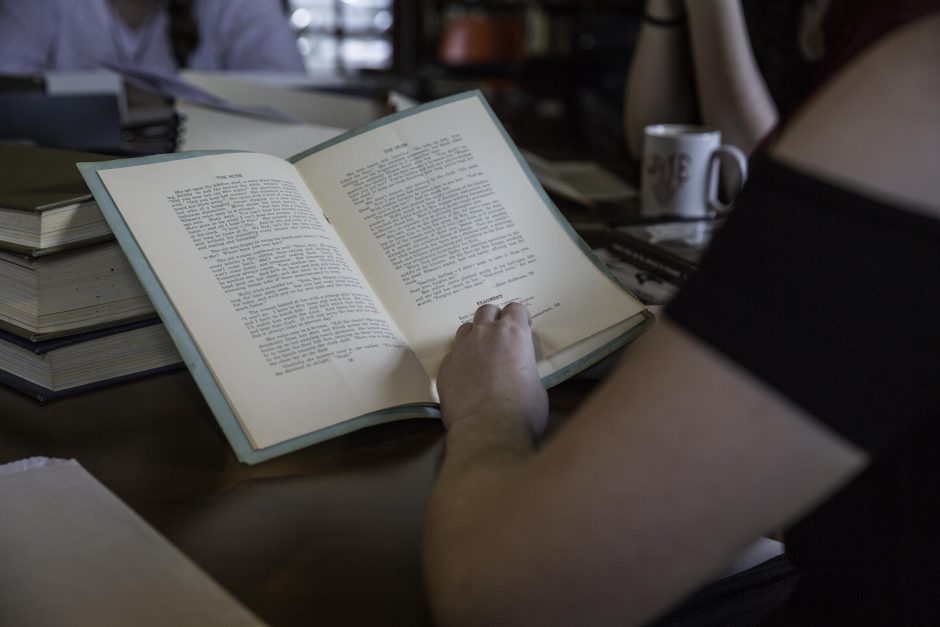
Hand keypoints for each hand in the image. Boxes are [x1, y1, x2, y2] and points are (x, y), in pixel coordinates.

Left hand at [437, 303, 548, 438]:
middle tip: (501, 338)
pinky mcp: (445, 368)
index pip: (515, 308)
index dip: (520, 318)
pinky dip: (460, 362)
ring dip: (474, 337)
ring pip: (465, 329)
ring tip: (481, 356)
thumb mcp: (537, 386)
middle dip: (494, 319)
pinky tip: (466, 379)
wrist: (489, 431)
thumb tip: (520, 377)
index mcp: (514, 334)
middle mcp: (485, 335)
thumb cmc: (522, 411)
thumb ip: (526, 370)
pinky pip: (452, 356)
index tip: (523, 328)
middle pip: (486, 311)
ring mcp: (462, 349)